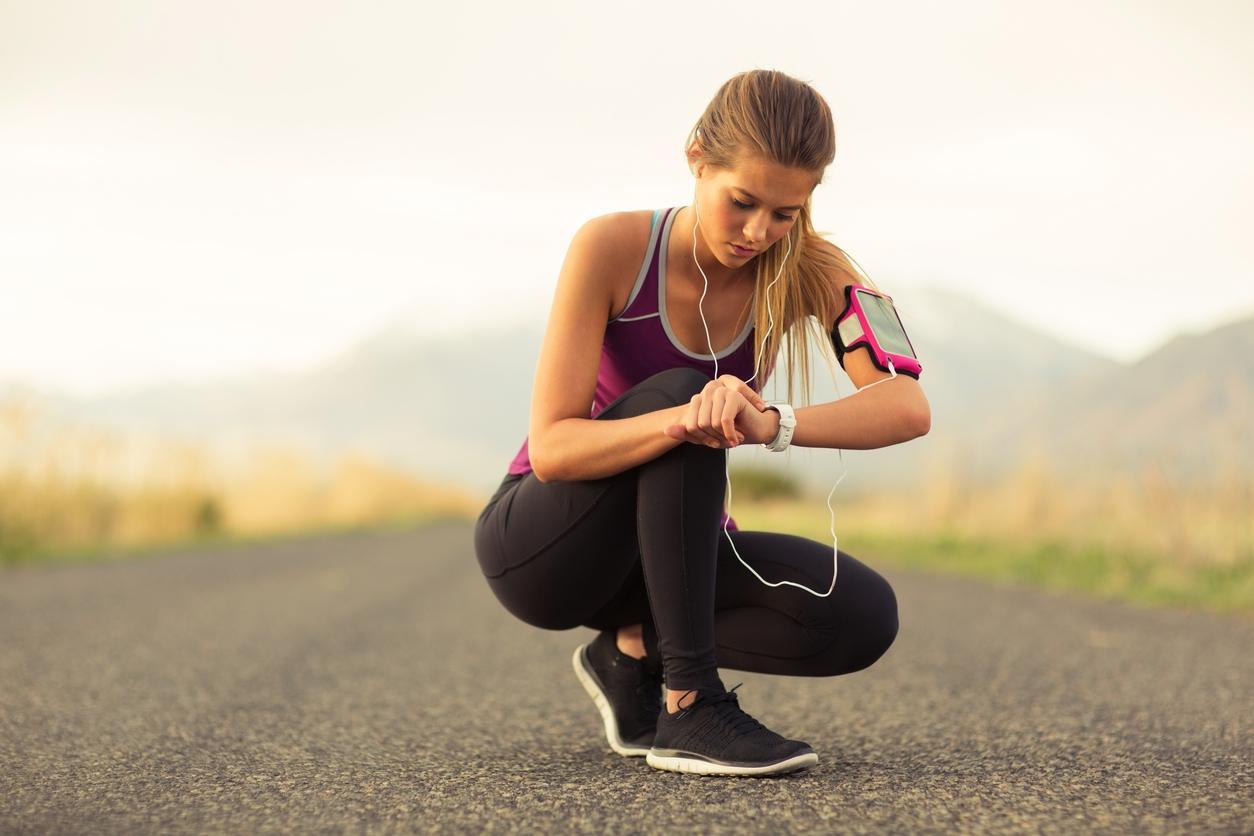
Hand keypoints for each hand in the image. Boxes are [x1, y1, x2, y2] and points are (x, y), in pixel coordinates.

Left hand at [663, 374, 778, 448]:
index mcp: (698, 399)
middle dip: (713, 438)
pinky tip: (738, 438)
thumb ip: (686, 432)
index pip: (689, 426)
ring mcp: (721, 392)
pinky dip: (730, 435)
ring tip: (733, 436)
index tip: (714, 442)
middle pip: (698, 425)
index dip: (701, 439)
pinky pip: (723, 421)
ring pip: (710, 423)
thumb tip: (666, 429)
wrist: (758, 430)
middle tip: (726, 440)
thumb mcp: (706, 436)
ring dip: (723, 437)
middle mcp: (708, 391)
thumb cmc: (731, 432)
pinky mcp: (733, 396)